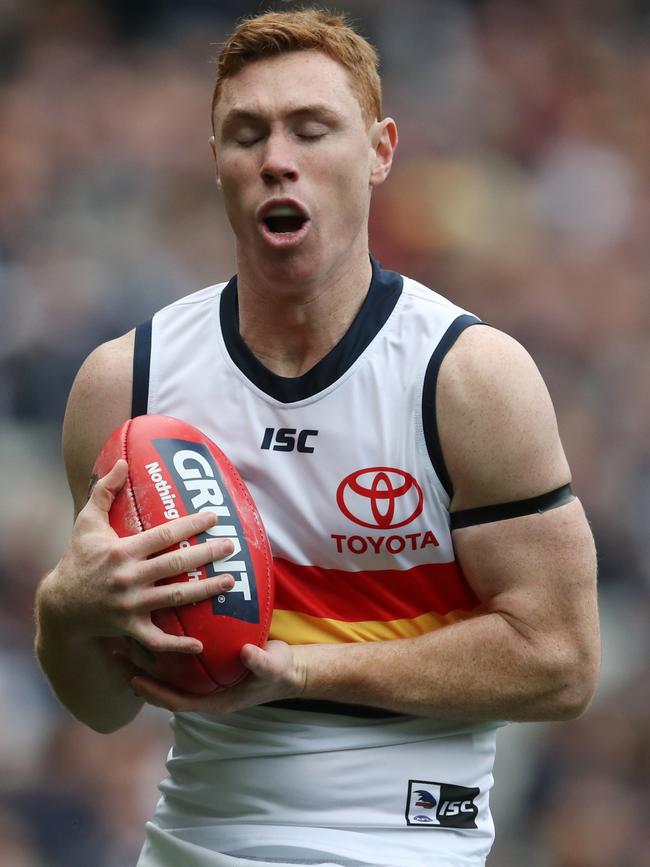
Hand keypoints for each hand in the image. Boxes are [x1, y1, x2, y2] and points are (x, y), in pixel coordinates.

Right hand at [42, 459, 235, 655]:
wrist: (60, 606)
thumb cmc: (78, 559)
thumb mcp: (86, 523)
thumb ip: (104, 491)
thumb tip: (121, 462)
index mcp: (122, 551)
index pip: (163, 535)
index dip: (190, 525)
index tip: (214, 517)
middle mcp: (128, 578)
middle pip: (176, 565)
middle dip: (207, 555)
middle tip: (232, 546)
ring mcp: (130, 605)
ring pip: (175, 598)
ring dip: (205, 591)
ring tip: (231, 581)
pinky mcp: (130, 628)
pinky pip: (156, 640)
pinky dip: (177, 645)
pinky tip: (200, 643)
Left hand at [129, 640, 306, 714]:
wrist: (287, 668)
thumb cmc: (277, 672)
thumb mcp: (272, 669)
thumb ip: (259, 663)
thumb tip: (246, 653)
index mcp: (212, 700)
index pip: (176, 700)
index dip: (154, 692)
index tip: (134, 680)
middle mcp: (201, 688)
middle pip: (163, 683)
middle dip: (138, 671)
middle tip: (116, 653)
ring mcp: (202, 674)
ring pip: (166, 668)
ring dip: (145, 654)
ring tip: (122, 636)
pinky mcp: (205, 658)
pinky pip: (179, 653)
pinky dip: (165, 640)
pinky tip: (153, 618)